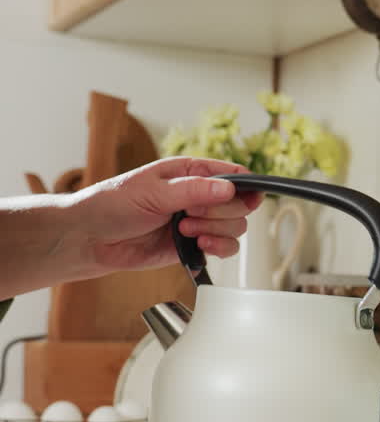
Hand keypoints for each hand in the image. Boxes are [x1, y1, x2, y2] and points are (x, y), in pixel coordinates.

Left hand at [70, 156, 262, 275]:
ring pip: (236, 227)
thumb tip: (229, 188)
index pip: (235, 174)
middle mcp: (200, 196)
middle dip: (221, 213)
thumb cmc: (113, 204)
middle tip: (191, 215)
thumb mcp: (153, 191)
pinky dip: (219, 248)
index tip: (245, 198)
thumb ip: (194, 190)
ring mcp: (200, 221)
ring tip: (185, 232)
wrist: (92, 239)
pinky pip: (226, 247)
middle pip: (240, 204)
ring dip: (216, 231)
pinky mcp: (196, 244)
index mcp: (191, 172)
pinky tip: (199, 246)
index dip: (245, 186)